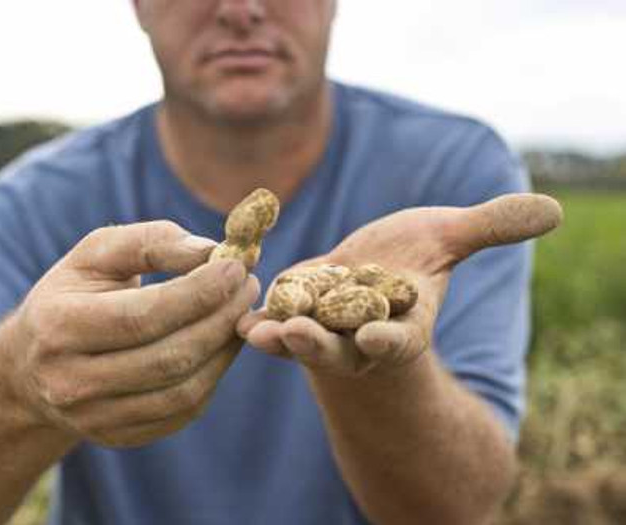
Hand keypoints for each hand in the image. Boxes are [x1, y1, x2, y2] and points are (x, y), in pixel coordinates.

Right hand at [6, 221, 259, 446]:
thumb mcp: (97, 253)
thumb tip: (211, 250)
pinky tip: (221, 344)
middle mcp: (70, 381)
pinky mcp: (117, 436)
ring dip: (225, 349)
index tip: (236, 266)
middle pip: (169, 357)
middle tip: (248, 286)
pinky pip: (182, 412)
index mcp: (58, 326)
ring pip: (182, 391)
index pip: (143, 316)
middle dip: (221, 318)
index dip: (199, 292)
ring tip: (240, 313)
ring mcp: (92, 417)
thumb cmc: (74, 294)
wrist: (32, 361)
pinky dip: (213, 376)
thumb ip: (151, 241)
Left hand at [238, 194, 561, 376]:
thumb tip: (554, 209)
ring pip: (302, 340)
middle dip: (323, 343)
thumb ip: (491, 227)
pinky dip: (257, 322)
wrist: (368, 274)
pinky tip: (237, 317)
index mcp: (404, 322)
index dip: (389, 338)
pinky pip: (273, 323)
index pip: (399, 337)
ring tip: (258, 331)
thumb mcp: (449, 238)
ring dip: (281, 338)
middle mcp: (361, 336)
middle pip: (343, 348)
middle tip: (299, 337)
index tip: (377, 339)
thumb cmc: (413, 259)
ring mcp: (324, 330)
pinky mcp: (292, 315)